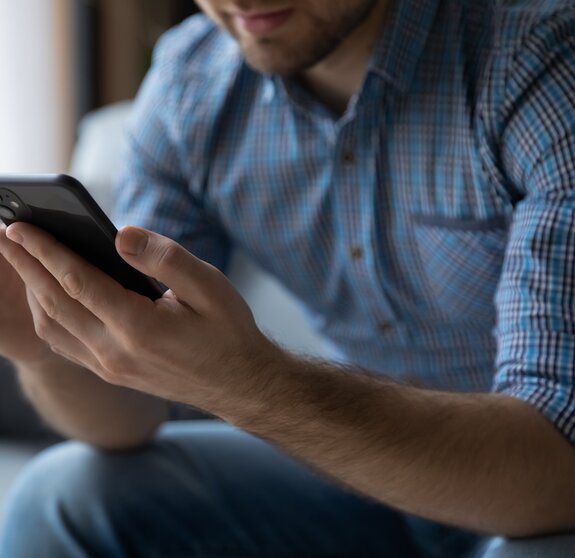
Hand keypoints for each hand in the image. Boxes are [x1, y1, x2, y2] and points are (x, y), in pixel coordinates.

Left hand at [0, 223, 274, 408]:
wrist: (239, 384)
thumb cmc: (229, 332)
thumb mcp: (210, 287)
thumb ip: (165, 258)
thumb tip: (120, 234)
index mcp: (137, 327)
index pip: (76, 281)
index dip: (44, 251)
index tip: (18, 227)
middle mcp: (114, 352)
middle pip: (54, 302)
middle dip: (25, 267)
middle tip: (4, 236)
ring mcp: (110, 367)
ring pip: (53, 327)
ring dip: (32, 292)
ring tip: (22, 263)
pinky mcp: (113, 374)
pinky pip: (66, 344)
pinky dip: (48, 316)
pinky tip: (49, 299)